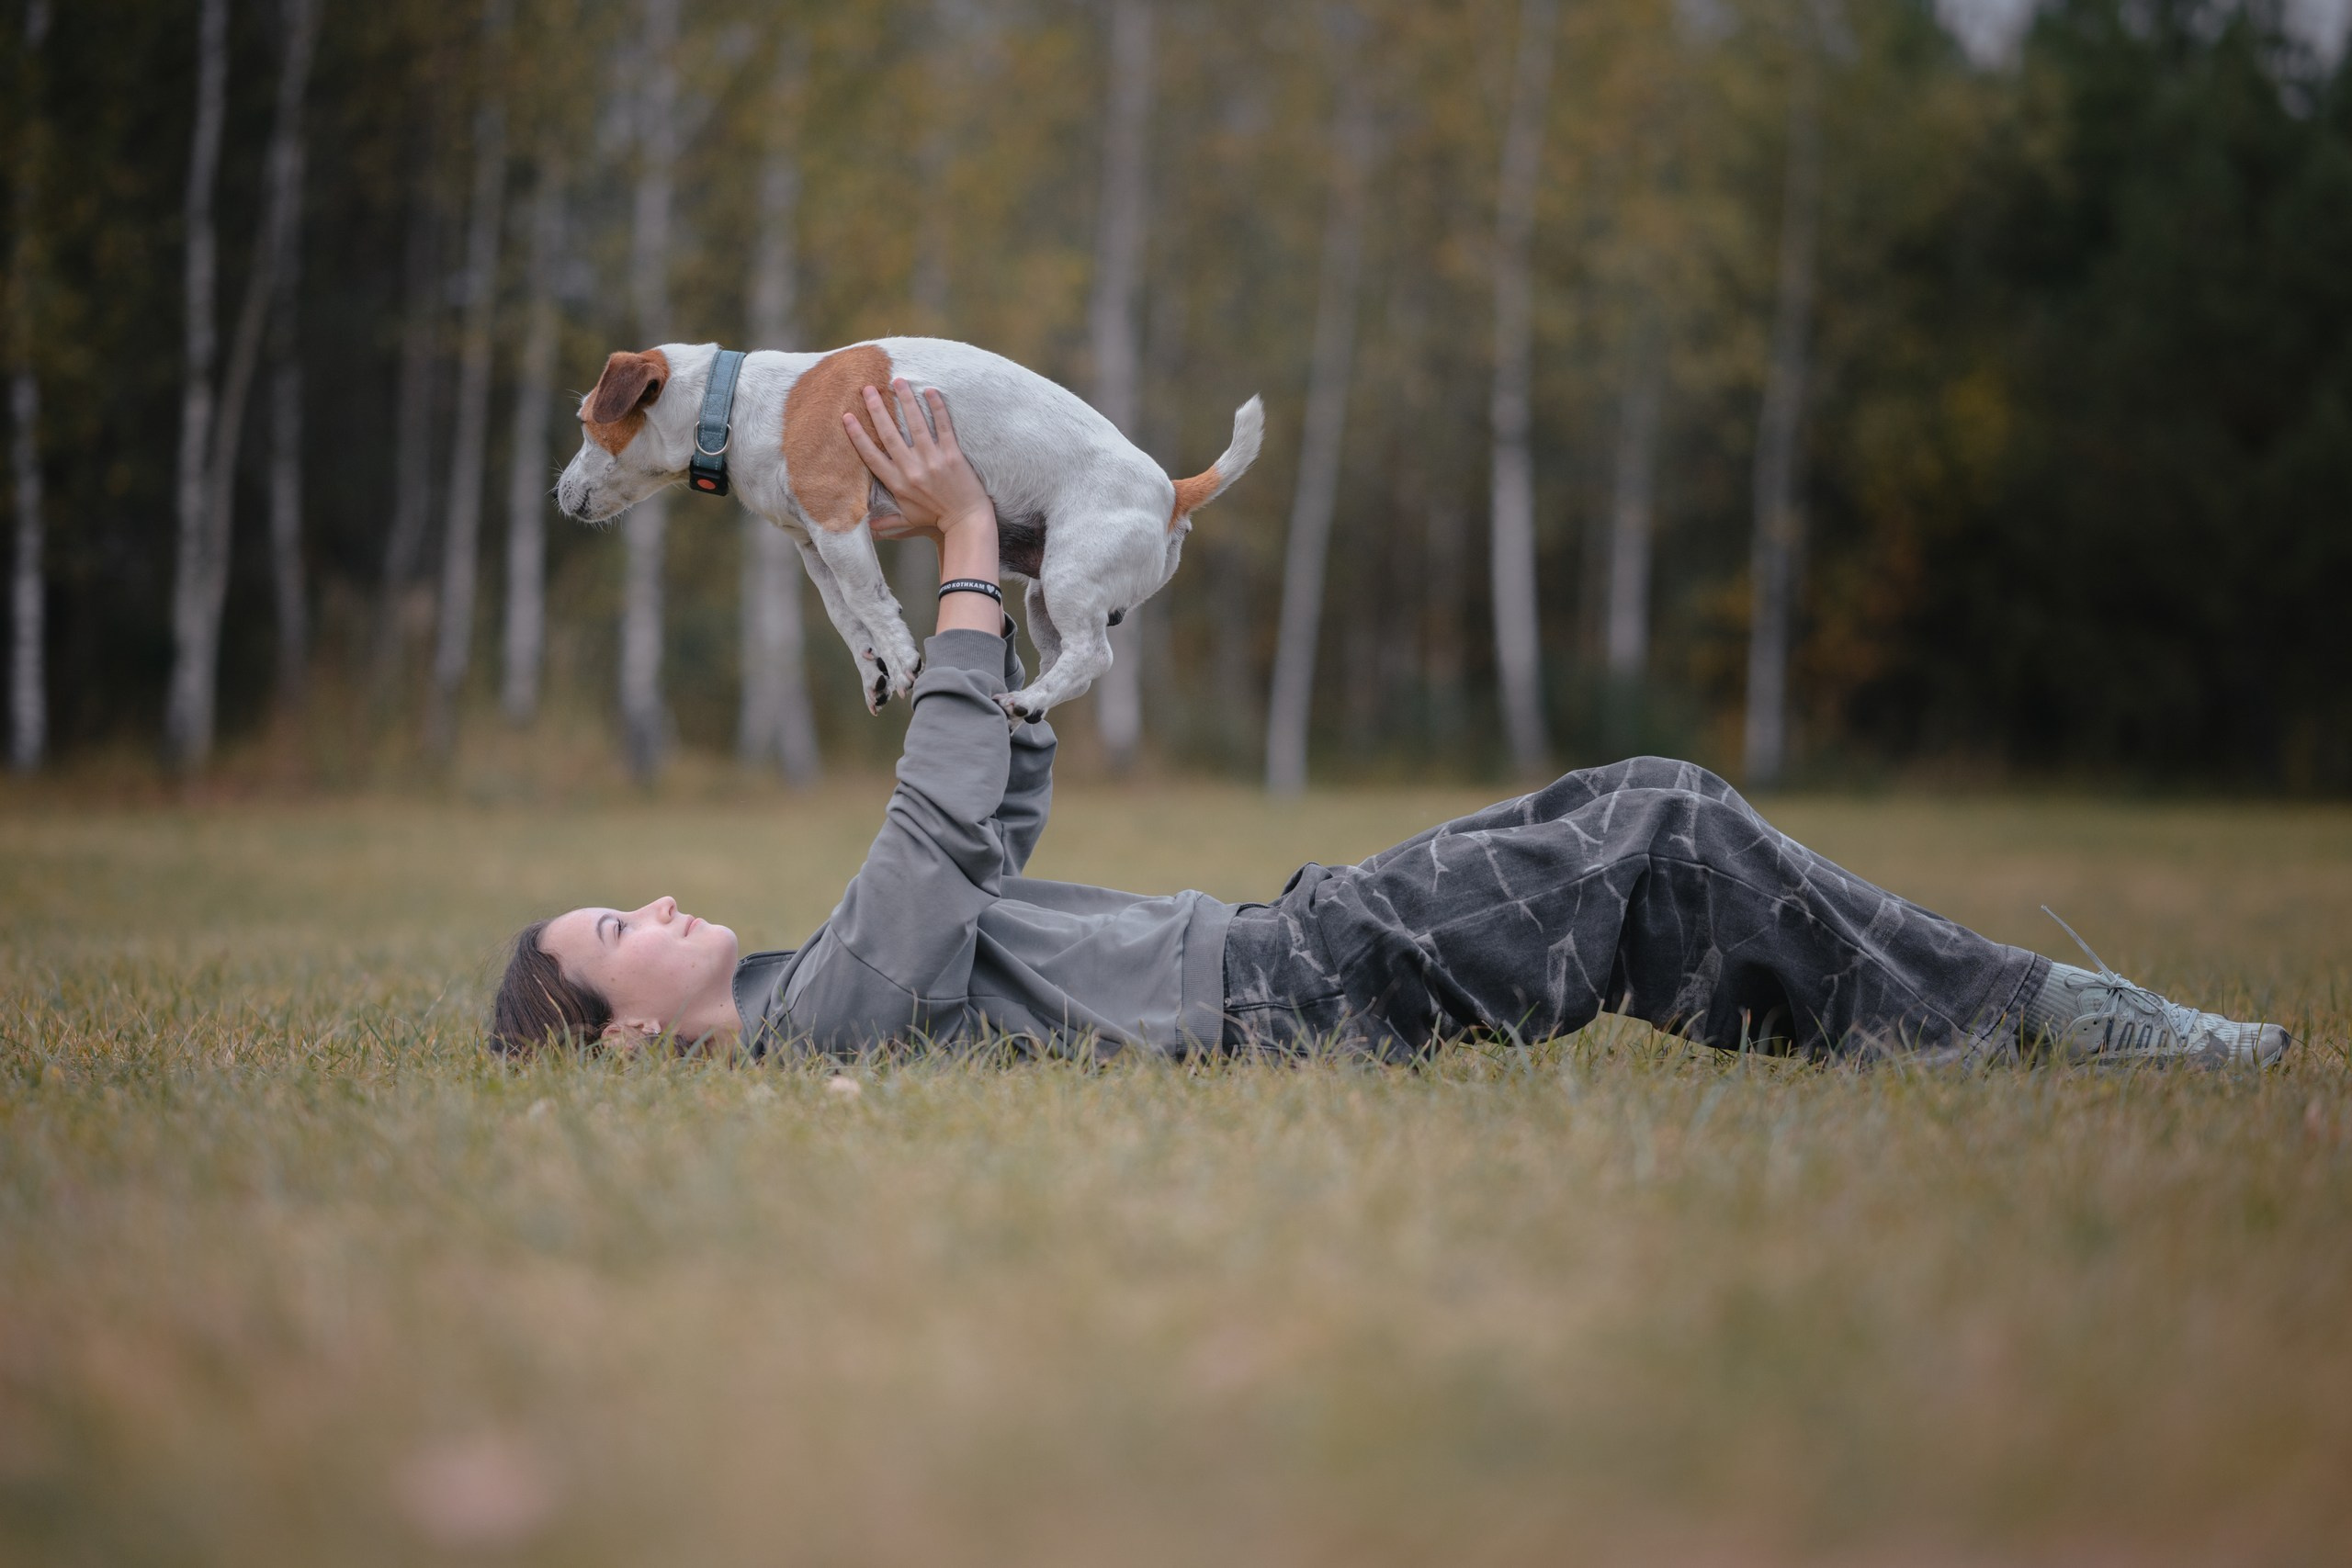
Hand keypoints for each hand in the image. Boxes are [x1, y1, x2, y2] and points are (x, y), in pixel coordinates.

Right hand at [843, 380, 993, 543]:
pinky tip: (930, 391)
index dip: (857, 435)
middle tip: (868, 387)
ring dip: (905, 400)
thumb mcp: (907, 520)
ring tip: (897, 381)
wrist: (966, 521)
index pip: (871, 455)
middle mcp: (911, 470)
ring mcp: (933, 461)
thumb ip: (886, 521)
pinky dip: (937, 408)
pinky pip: (943, 427)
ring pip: (915, 424)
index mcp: (897, 483)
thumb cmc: (936, 519)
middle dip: (877, 409)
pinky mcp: (952, 455)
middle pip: (889, 434)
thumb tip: (867, 528)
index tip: (847, 416)